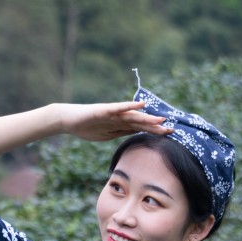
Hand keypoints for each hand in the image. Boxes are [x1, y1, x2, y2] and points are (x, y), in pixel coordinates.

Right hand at [55, 101, 172, 142]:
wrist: (69, 120)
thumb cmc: (86, 127)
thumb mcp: (107, 135)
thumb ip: (121, 133)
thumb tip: (136, 134)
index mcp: (121, 125)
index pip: (141, 128)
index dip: (155, 131)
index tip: (169, 135)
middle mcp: (120, 117)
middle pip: (141, 122)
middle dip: (156, 126)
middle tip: (172, 130)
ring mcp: (113, 113)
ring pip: (133, 116)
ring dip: (147, 117)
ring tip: (161, 119)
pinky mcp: (104, 110)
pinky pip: (119, 108)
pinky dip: (130, 106)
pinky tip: (141, 105)